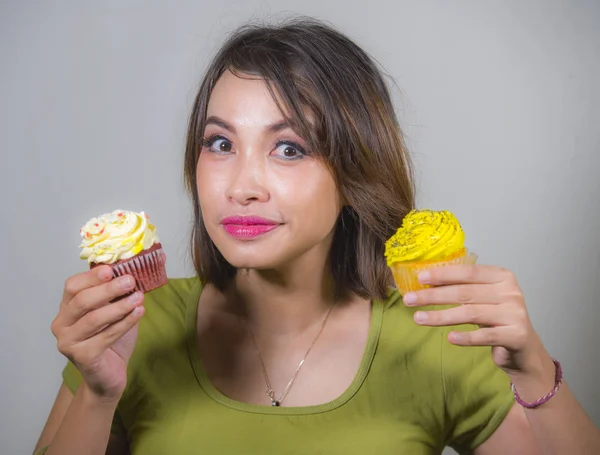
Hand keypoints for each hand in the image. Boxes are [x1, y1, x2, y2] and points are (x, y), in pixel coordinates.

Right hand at [51, 266, 144, 401]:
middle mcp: (61, 324)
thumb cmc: (111, 338)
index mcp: (66, 308)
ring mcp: (68, 342)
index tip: (111, 269)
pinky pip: (106, 336)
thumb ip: (117, 292)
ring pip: (94, 319)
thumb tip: (136, 269)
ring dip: (119, 306)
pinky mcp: (82, 357)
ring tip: (139, 298)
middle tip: (130, 281)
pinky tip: (139, 313)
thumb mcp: (113, 309)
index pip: (72, 286)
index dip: (91, 276)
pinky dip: (125, 323)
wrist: (110, 373)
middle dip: (108, 289)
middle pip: (82, 301)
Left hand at [402, 264, 553, 380]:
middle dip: (433, 296)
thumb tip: (426, 282)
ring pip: (470, 313)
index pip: (468, 272)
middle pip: (465, 292)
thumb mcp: (482, 298)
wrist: (524, 349)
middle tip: (409, 299)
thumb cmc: (496, 318)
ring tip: (418, 318)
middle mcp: (511, 292)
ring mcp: (515, 313)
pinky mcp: (516, 335)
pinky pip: (485, 335)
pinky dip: (466, 337)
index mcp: (502, 276)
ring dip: (440, 316)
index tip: (420, 278)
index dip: (443, 274)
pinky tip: (449, 337)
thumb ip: (463, 288)